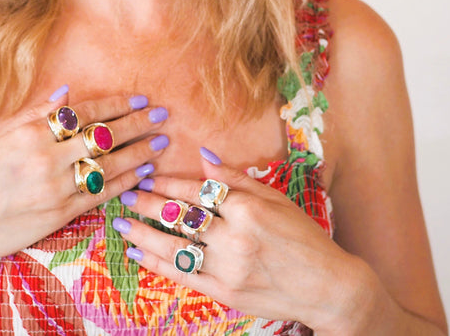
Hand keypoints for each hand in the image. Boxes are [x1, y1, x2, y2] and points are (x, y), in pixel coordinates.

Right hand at [0, 88, 169, 272]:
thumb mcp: (1, 135)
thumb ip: (36, 113)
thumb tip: (67, 92)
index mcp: (32, 133)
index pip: (85, 113)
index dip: (116, 106)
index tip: (140, 100)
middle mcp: (47, 157)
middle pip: (103, 137)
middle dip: (137, 124)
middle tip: (162, 115)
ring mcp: (56, 187)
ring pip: (109, 165)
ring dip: (140, 152)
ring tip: (161, 142)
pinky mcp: (61, 215)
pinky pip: (101, 195)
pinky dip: (126, 182)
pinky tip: (143, 173)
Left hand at [112, 149, 356, 331]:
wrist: (328, 287)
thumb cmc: (303, 236)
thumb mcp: (274, 198)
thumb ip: (236, 178)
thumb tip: (204, 155)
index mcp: (248, 209)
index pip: (197, 192)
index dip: (168, 183)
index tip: (146, 175)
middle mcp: (236, 238)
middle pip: (181, 218)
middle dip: (148, 204)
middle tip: (124, 193)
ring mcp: (229, 269)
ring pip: (175, 248)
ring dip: (144, 233)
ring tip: (121, 222)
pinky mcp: (226, 294)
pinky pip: (184, 276)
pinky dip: (157, 264)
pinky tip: (138, 251)